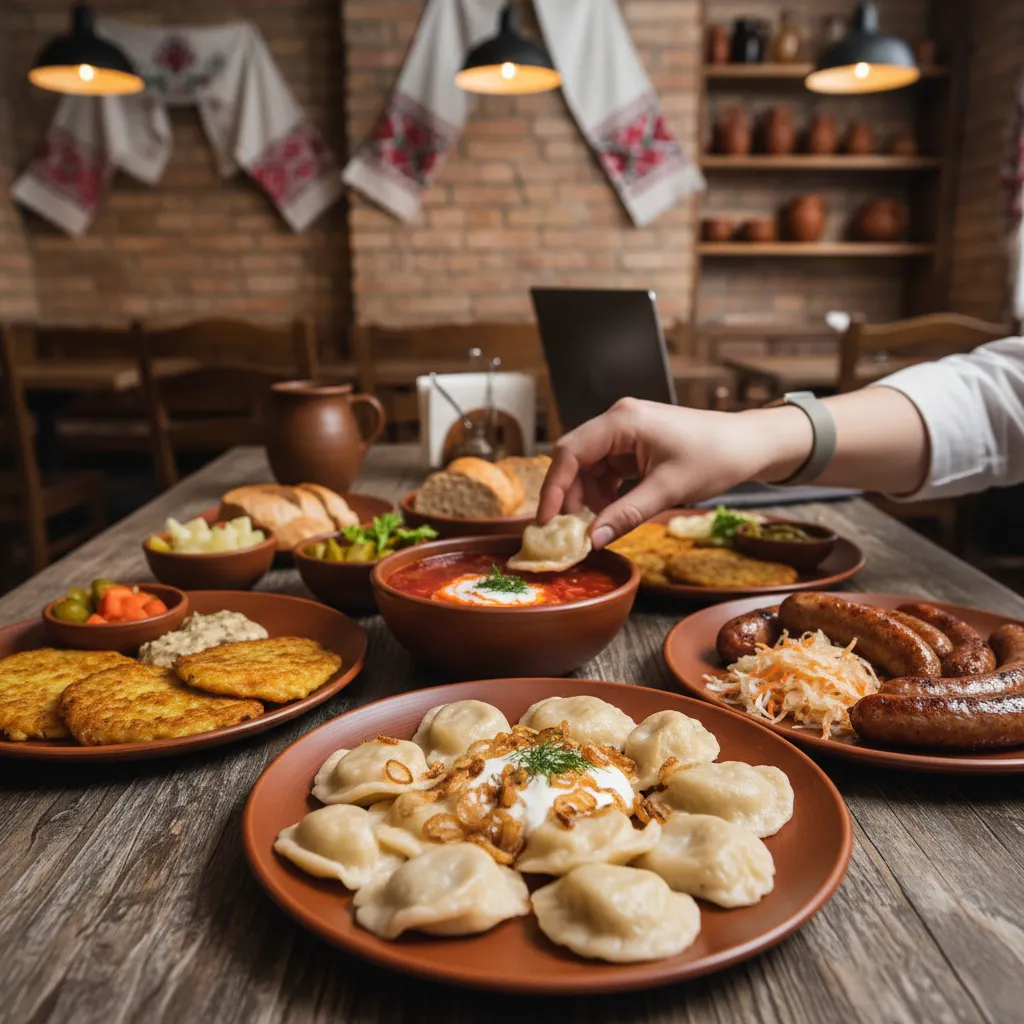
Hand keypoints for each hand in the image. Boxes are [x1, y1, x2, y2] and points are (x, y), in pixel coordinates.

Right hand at [538, 399, 803, 548]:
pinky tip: (612, 513)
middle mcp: (618, 420)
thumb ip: (625, 514)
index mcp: (621, 421)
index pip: (570, 453)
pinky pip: (607, 469)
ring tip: (597, 525)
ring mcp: (626, 432)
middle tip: (568, 532)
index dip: (554, 489)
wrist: (750, 445)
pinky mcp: (635, 445)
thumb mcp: (667, 490)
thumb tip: (591, 539)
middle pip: (574, 459)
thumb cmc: (715, 457)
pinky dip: (605, 493)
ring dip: (588, 497)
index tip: (548, 522)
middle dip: (569, 496)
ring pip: (589, 467)